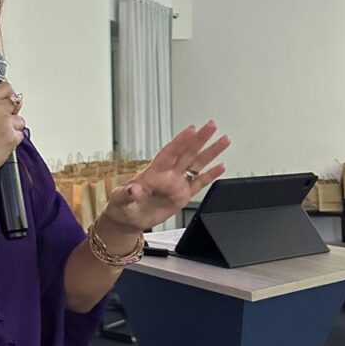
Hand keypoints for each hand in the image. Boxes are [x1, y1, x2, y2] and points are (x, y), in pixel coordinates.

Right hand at [0, 81, 25, 179]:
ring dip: (14, 128)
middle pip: (16, 101)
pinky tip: (3, 144)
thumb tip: (2, 106)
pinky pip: (20, 135)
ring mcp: (6, 122)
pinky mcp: (13, 135)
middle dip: (12, 112)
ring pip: (20, 120)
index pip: (6, 87)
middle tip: (4, 123)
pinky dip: (14, 140)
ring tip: (0, 137)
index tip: (9, 99)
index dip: (9, 94)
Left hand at [101, 121, 230, 234]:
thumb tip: (134, 190)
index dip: (180, 141)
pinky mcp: (182, 196)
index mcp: (153, 172)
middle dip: (200, 138)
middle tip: (211, 125)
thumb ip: (127, 194)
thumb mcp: (120, 199)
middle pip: (187, 152)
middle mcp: (168, 175)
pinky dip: (210, 175)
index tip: (191, 130)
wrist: (128, 220)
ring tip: (224, 140)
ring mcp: (176, 184)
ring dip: (210, 152)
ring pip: (197, 164)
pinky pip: (199, 183)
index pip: (169, 153)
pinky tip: (221, 166)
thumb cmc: (122, 205)